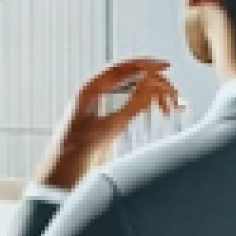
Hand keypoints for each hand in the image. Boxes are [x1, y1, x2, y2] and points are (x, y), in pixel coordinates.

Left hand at [38, 58, 184, 193]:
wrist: (62, 173)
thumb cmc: (76, 151)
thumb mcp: (109, 127)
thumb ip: (132, 104)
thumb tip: (152, 84)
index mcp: (90, 88)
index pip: (123, 66)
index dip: (147, 63)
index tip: (166, 66)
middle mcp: (95, 91)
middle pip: (131, 76)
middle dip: (155, 83)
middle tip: (172, 96)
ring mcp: (100, 103)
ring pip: (133, 89)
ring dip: (154, 95)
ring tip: (171, 106)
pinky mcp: (106, 115)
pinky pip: (131, 102)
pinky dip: (148, 104)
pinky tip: (162, 109)